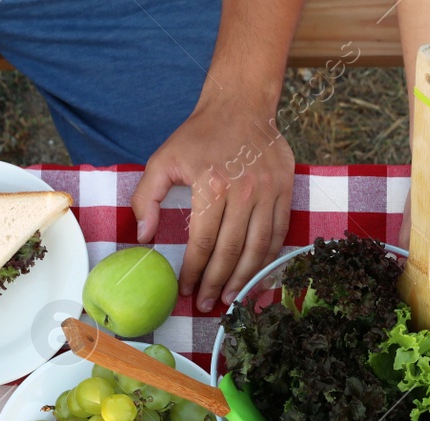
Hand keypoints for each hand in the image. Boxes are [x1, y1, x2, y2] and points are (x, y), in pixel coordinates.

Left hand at [131, 100, 293, 313]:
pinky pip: (277, 235)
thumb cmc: (199, 135)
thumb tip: (144, 237)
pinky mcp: (285, 191)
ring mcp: (269, 192)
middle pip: (231, 252)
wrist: (241, 105)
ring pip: (258, 249)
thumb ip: (146, 198)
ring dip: (244, 279)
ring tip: (231, 299)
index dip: (194, 273)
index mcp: (213, 186)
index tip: (185, 290)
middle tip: (207, 305)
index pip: (203, 243)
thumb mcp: (162, 159)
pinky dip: (266, 259)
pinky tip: (254, 274)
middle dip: (218, 284)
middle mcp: (244, 192)